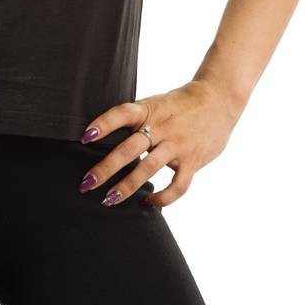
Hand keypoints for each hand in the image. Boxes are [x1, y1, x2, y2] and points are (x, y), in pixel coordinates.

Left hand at [76, 80, 243, 208]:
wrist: (220, 100)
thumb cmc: (182, 104)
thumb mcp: (157, 103)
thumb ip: (138, 119)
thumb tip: (104, 136)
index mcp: (150, 109)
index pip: (123, 113)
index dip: (103, 124)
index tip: (85, 137)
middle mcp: (162, 127)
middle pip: (130, 148)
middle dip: (106, 168)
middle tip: (86, 184)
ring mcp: (178, 144)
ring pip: (149, 169)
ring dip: (127, 187)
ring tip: (108, 200)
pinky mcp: (193, 160)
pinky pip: (177, 185)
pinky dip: (162, 198)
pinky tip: (148, 204)